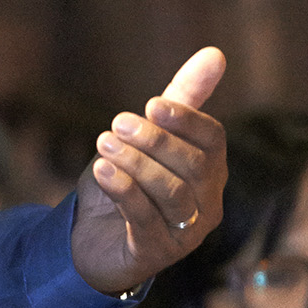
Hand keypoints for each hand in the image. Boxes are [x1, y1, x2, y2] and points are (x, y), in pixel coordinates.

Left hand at [69, 47, 227, 294]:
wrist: (92, 240)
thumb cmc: (128, 184)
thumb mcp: (148, 138)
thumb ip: (181, 100)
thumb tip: (216, 53)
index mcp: (211, 172)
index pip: (214, 140)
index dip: (186, 120)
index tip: (151, 104)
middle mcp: (207, 204)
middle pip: (194, 166)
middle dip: (155, 141)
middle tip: (117, 123)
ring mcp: (184, 233)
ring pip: (171, 193)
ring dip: (136, 163)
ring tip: (104, 143)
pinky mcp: (155, 254)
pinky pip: (145, 220)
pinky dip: (125, 192)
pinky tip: (102, 171)